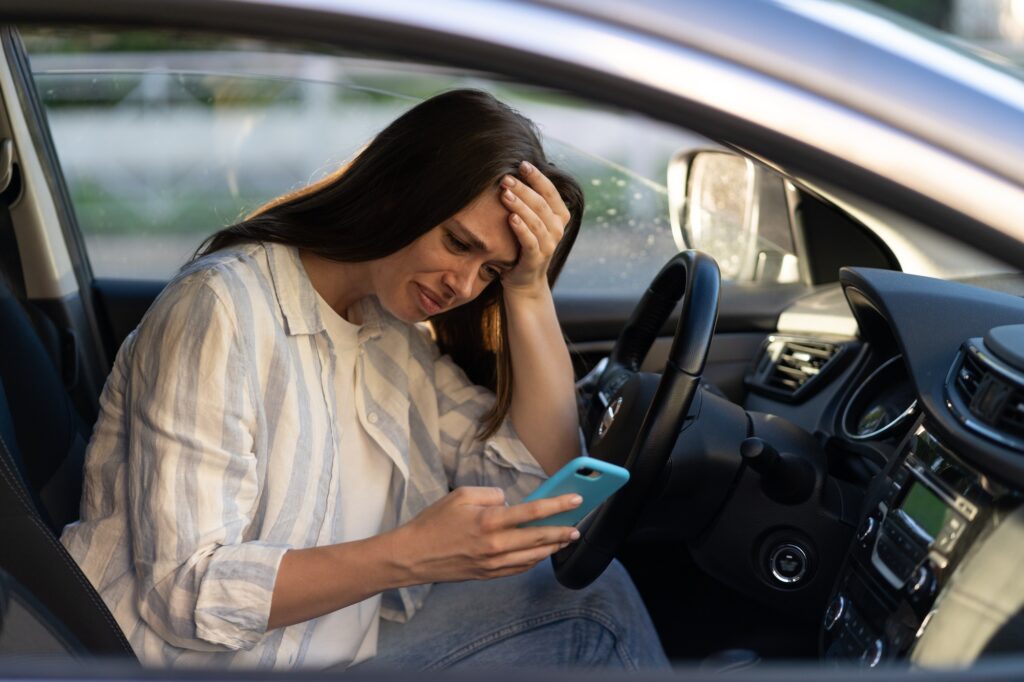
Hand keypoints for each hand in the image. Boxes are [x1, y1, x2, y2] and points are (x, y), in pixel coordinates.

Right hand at [391, 486, 581, 583]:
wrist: (413, 556)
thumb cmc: (434, 522)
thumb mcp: (461, 495)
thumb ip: (491, 494)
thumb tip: (509, 502)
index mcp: (489, 521)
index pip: (533, 512)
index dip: (558, 505)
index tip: (576, 500)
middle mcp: (495, 545)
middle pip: (539, 538)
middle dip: (562, 531)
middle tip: (577, 526)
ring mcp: (493, 563)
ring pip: (533, 557)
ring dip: (552, 548)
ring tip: (564, 539)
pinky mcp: (488, 575)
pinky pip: (518, 569)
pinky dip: (533, 561)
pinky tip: (539, 554)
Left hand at [499, 161, 570, 296]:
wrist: (523, 281)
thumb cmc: (523, 244)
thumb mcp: (532, 221)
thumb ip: (531, 201)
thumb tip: (517, 171)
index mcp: (559, 216)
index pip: (550, 192)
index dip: (537, 177)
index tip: (522, 164)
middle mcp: (558, 230)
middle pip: (541, 204)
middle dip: (524, 188)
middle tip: (506, 178)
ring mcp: (549, 245)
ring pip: (536, 220)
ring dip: (520, 205)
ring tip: (505, 194)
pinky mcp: (536, 259)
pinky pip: (530, 241)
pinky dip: (521, 228)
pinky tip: (511, 218)